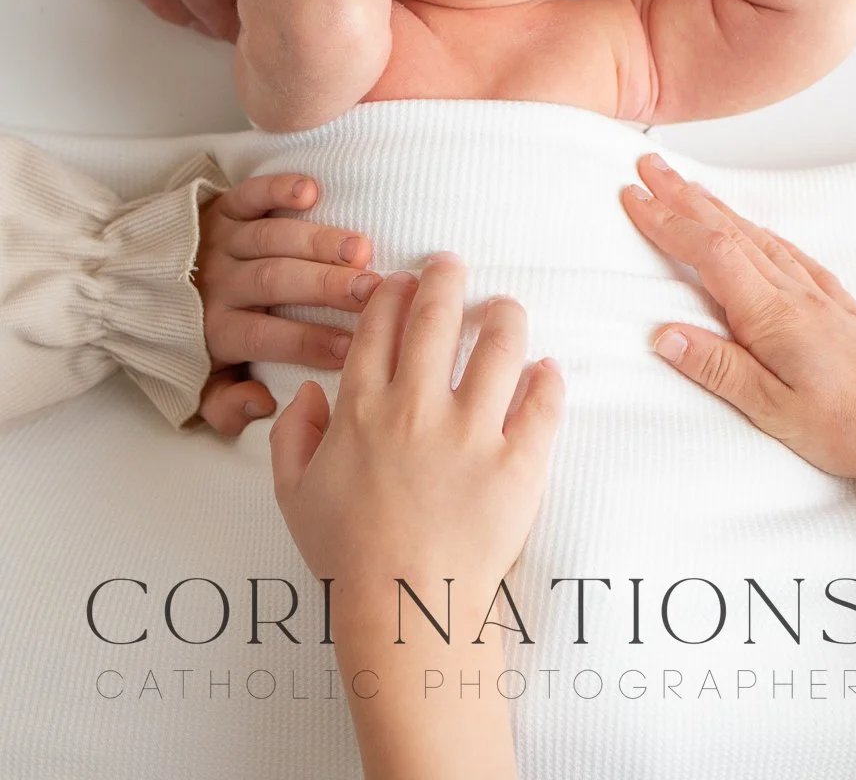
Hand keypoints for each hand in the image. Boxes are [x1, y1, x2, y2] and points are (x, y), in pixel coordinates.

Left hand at [193, 172, 381, 435]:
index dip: (308, 340)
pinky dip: (278, 189)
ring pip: (271, 238)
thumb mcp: (195, 386)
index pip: (264, 336)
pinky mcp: (223, 208)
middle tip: (370, 289)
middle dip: (324, 285)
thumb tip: (262, 404)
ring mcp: (222, 241)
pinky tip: (310, 191)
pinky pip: (250, 195)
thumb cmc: (184, 339)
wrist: (126, 284)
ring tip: (360, 248)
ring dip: (317, 241)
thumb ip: (227, 405)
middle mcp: (220, 282)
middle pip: (274, 282)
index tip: (353, 345)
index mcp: (217, 330)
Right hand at [269, 255, 563, 601]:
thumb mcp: (293, 495)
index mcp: (362, 409)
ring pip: (498, 346)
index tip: (400, 280)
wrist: (407, 609)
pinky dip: (546, 378)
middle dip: (444, 278)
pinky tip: (545, 368)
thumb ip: (290, 436)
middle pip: (436, 318)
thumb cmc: (349, 556)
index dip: (390, 294)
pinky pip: (542, 404)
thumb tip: (307, 393)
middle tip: (451, 264)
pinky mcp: (518, 463)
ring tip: (505, 309)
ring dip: (503, 316)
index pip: (378, 327)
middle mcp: (417, 408)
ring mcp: (472, 433)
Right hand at [621, 154, 855, 522]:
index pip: (709, 254)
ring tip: (689, 187)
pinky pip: (789, 253)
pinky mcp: (834, 305)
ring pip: (757, 237)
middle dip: (683, 197)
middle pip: (728, 231)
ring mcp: (816, 295)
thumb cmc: (851, 427)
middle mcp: (794, 294)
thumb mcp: (773, 410)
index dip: (668, 223)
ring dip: (717, 208)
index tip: (636, 199)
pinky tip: (754, 229)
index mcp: (772, 316)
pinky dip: (761, 232)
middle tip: (650, 168)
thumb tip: (664, 335)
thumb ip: (717, 369)